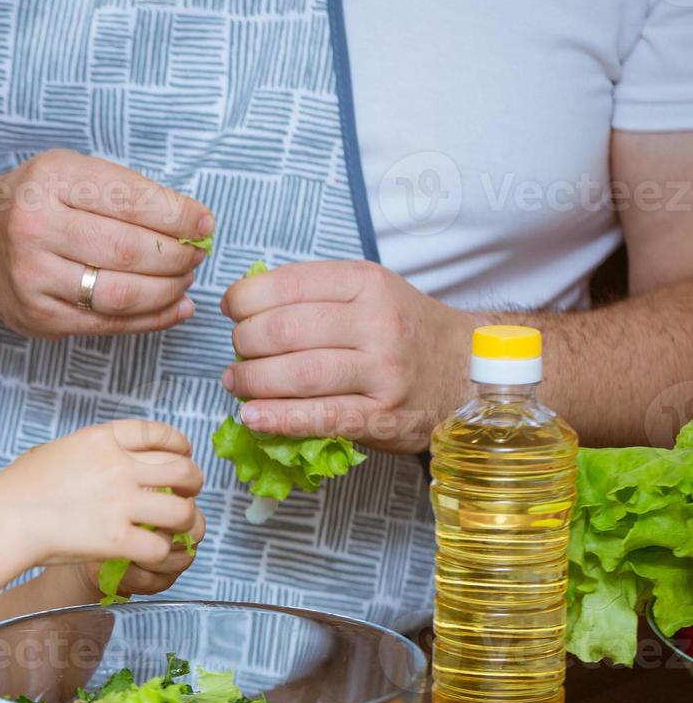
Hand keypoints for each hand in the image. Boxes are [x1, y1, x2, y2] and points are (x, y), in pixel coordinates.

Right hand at [0, 150, 213, 338]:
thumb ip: (125, 192)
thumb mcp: (70, 173)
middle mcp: (34, 228)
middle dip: (177, 256)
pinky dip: (151, 319)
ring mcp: (33, 277)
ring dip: (168, 290)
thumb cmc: (37, 203)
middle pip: (128, 250)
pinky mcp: (38, 316)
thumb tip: (195, 225)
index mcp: (49, 180)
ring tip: (185, 279)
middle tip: (197, 255)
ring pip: (121, 293)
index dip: (178, 216)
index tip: (205, 224)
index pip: (130, 200)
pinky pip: (108, 324)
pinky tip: (174, 307)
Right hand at [0, 419, 205, 568]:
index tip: (183, 453)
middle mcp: (117, 467)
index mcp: (102, 440)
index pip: (156, 433)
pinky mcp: (116, 540)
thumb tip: (106, 454)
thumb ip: (88, 451)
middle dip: (192, 484)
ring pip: (182, 511)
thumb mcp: (56, 451)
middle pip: (182, 470)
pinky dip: (162, 554)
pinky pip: (161, 547)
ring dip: (186, 523)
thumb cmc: (19, 487)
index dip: (178, 443)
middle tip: (187, 496)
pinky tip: (152, 555)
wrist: (3, 518)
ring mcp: (119, 503)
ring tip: (179, 531)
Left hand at [220, 260, 477, 453]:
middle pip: (285, 330)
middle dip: (245, 342)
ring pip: (298, 374)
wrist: (470, 369)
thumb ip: (317, 294)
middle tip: (237, 351)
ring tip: (236, 383)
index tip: (232, 309)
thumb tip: (246, 303)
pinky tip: (252, 417)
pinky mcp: (382, 417)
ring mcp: (382, 372)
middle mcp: (377, 323)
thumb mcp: (372, 292)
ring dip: (252, 381)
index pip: (289, 284)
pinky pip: (320, 418)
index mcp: (368, 284)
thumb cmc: (406, 330)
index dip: (246, 298)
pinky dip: (278, 418)